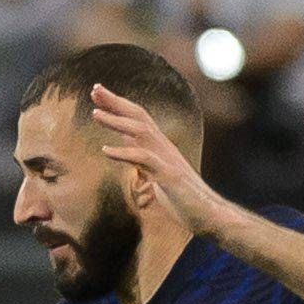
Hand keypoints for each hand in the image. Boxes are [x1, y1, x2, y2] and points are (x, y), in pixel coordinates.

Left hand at [87, 83, 229, 233]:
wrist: (208, 214)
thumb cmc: (183, 201)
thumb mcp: (157, 181)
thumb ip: (144, 167)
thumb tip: (133, 161)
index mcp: (160, 148)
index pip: (138, 119)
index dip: (119, 106)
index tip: (98, 95)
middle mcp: (163, 148)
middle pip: (138, 116)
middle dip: (116, 102)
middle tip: (94, 89)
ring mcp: (167, 159)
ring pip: (140, 131)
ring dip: (117, 121)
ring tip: (95, 113)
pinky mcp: (168, 176)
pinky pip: (144, 159)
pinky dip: (124, 152)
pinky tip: (105, 150)